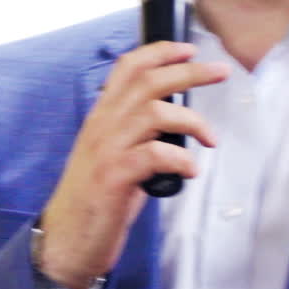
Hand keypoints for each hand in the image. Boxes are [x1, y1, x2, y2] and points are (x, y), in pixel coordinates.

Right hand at [38, 42, 228, 288]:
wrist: (66, 239)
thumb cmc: (98, 197)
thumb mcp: (115, 152)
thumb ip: (138, 130)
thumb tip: (177, 115)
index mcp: (103, 116)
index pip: (127, 68)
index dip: (160, 52)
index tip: (190, 49)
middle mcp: (103, 126)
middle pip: (149, 82)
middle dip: (190, 72)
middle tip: (222, 71)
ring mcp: (107, 150)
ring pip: (154, 112)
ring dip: (193, 121)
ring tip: (211, 139)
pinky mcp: (113, 177)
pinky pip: (154, 155)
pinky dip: (180, 159)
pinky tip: (191, 171)